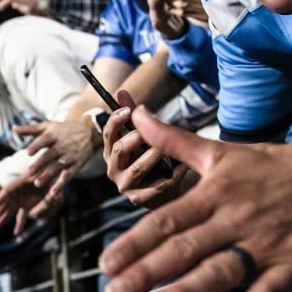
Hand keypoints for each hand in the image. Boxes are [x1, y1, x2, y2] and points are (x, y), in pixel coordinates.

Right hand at [0, 175, 47, 233]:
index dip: (1, 198)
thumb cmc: (45, 172)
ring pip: (9, 211)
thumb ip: (40, 179)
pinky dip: (19, 224)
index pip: (7, 190)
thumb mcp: (43, 173)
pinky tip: (16, 233)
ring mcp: (20, 200)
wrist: (49, 177)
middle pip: (6, 203)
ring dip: (3, 219)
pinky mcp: (25, 206)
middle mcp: (17, 192)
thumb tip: (37, 183)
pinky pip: (20, 216)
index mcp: (19, 182)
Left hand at [11, 118, 96, 198]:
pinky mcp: (75, 166)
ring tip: (37, 184)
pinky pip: (67, 176)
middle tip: (29, 171)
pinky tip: (53, 193)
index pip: (44, 140)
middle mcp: (62, 146)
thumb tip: (13, 128)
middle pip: (50, 155)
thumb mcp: (47, 126)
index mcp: (53, 135)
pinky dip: (61, 185)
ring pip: (57, 167)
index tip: (28, 153)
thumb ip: (30, 129)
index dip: (36, 146)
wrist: (88, 132)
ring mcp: (69, 156)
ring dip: (48, 176)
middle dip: (40, 163)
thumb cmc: (63, 130)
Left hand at [97, 107, 291, 291]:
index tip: (106, 262)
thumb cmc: (275, 167)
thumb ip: (176, 142)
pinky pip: (269, 290)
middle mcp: (236, 218)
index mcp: (216, 193)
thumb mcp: (223, 151)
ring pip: (220, 271)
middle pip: (185, 249)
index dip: (135, 242)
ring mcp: (266, 243)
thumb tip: (137, 115)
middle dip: (147, 273)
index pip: (167, 220)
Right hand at [102, 91, 195, 209]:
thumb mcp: (144, 137)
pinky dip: (172, 176)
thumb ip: (133, 116)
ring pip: (138, 168)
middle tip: (157, 132)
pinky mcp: (138, 199)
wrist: (166, 192)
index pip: (108, 133)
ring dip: (156, 156)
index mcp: (113, 151)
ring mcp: (124, 185)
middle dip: (139, 137)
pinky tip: (183, 168)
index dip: (116, 120)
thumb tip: (122, 92)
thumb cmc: (154, 161)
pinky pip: (156, 186)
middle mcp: (113, 168)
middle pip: (121, 149)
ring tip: (170, 151)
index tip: (128, 111)